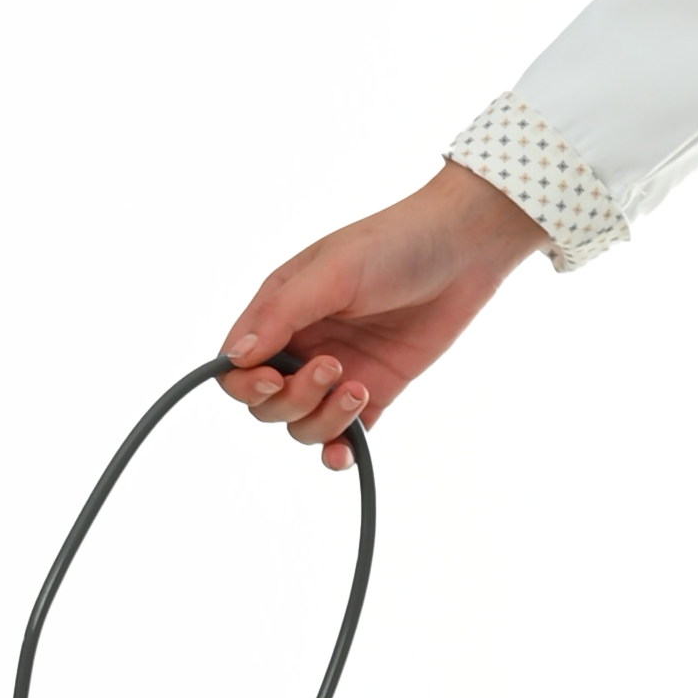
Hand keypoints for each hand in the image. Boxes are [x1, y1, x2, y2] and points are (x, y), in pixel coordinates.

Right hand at [219, 163, 546, 466]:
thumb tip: (235, 357)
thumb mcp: (332, 272)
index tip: (275, 378)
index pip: (236, 367)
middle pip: (267, 405)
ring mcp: (339, 372)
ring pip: (303, 425)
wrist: (463, 250)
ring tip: (358, 390)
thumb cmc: (393, 245)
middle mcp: (303, 345)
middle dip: (292, 399)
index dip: (246, 384)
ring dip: (322, 421)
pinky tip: (345, 452)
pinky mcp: (375, 391)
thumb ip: (281, 315)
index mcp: (279, 312)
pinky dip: (340, 451)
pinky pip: (345, 436)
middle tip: (332, 367)